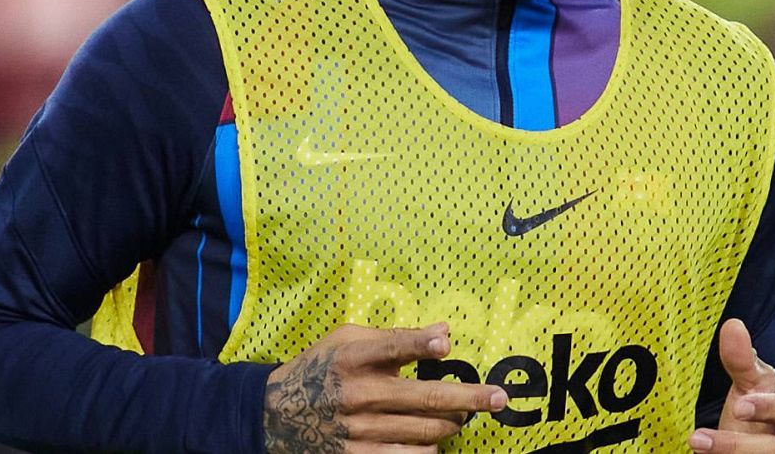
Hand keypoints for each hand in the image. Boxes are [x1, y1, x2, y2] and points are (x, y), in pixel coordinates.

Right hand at [263, 322, 509, 452]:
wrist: (275, 415)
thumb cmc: (322, 368)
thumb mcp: (347, 340)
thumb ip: (395, 337)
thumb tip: (445, 332)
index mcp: (353, 357)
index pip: (392, 347)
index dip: (420, 345)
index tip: (446, 344)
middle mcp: (358, 394)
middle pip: (425, 398)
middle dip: (469, 398)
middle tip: (499, 398)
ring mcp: (359, 430)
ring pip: (426, 431)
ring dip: (453, 424)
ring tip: (463, 416)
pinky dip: (429, 447)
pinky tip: (435, 438)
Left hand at [688, 319, 774, 452]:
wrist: (762, 447)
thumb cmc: (759, 414)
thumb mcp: (751, 386)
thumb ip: (741, 361)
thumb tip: (733, 326)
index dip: (766, 409)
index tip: (739, 405)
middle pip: (774, 449)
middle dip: (738, 445)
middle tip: (700, 439)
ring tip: (695, 443)